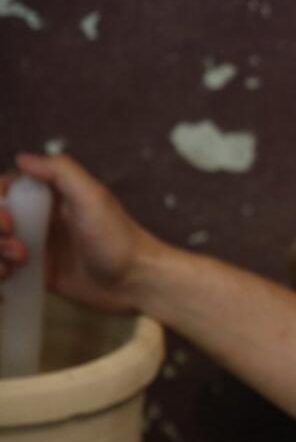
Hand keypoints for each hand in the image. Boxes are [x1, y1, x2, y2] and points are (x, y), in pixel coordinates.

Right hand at [0, 153, 167, 311]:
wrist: (136, 282)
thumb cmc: (118, 238)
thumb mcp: (93, 198)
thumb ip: (62, 172)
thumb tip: (22, 158)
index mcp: (49, 196)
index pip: (4, 189)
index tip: (10, 222)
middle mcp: (38, 217)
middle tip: (19, 249)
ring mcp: (35, 246)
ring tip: (18, 265)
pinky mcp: (37, 273)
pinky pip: (3, 269)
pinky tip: (11, 277)